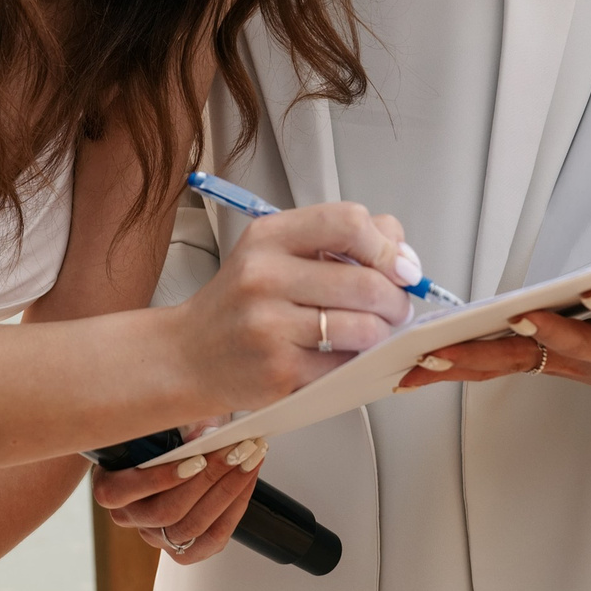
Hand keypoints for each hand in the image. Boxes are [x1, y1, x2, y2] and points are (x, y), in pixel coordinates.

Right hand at [91, 435, 264, 564]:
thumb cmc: (161, 432)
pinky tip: (248, 479)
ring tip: (250, 458)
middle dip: (209, 478)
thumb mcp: (162, 419)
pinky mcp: (184, 549)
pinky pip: (213, 539)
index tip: (197, 457)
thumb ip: (179, 425)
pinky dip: (236, 507)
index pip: (125, 492)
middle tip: (238, 449)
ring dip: (229, 491)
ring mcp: (156, 536)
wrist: (172, 449)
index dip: (161, 477)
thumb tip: (204, 435)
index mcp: (110, 487)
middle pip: (167, 512)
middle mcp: (129, 517)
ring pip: (193, 527)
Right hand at [162, 203, 411, 416]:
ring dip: (382, 333)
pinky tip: (341, 354)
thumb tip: (402, 256)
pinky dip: (356, 361)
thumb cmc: (240, 304)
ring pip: (364, 327)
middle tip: (396, 308)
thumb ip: (335, 242)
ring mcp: (269, 324)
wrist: (188, 355)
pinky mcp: (279, 368)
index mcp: (268, 236)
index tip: (400, 266)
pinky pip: (346, 363)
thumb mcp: (274, 253)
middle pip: (367, 281)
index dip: (387, 246)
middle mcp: (265, 275)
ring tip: (373, 332)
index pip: (348, 222)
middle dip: (397, 299)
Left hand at [400, 244, 590, 395]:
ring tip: (425, 359)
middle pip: (563, 345)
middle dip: (539, 334)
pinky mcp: (533, 362)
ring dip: (469, 361)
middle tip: (513, 320)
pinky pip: (489, 366)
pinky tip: (410, 371)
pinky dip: (451, 368)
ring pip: (512, 361)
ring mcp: (561, 362)